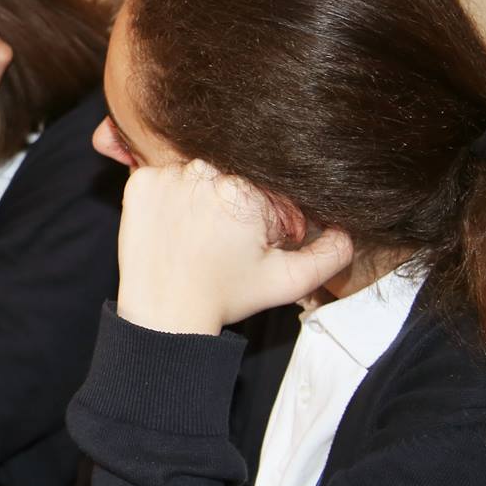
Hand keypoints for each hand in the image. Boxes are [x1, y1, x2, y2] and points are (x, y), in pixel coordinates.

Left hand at [114, 160, 353, 335]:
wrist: (164, 314)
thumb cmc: (225, 295)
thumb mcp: (287, 281)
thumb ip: (328, 255)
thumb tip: (347, 231)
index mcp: (244, 189)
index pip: (263, 187)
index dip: (263, 217)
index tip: (250, 242)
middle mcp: (205, 172)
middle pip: (228, 177)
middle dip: (232, 206)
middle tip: (222, 242)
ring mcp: (167, 175)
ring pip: (196, 175)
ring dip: (200, 198)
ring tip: (196, 236)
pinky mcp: (139, 182)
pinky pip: (162, 177)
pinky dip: (169, 198)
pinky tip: (173, 226)